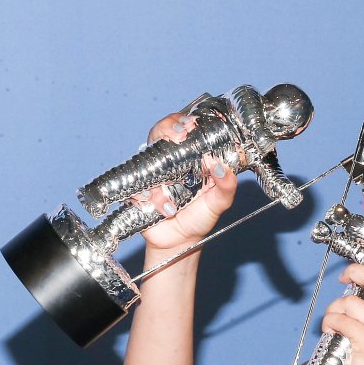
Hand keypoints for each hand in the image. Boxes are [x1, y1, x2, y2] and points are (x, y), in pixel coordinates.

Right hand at [136, 113, 237, 251]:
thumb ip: (226, 186)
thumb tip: (222, 168)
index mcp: (189, 158)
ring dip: (158, 166)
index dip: (185, 122)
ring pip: (145, 155)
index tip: (191, 124)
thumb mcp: (219, 203)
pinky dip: (151, 197)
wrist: (180, 242)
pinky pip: (137, 186)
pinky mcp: (138, 190)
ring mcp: (152, 174)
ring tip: (169, 184)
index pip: (184, 129)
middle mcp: (169, 161)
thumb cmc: (199, 218)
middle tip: (179, 136)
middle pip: (161, 132)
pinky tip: (165, 208)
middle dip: (167, 129)